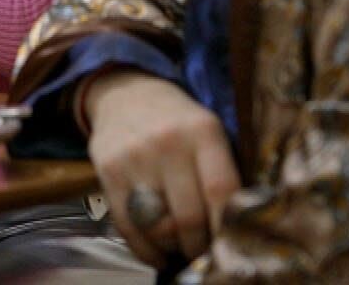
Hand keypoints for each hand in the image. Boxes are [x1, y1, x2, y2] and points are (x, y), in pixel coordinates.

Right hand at [84, 70, 240, 266]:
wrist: (126, 93)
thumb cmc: (179, 122)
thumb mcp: (209, 130)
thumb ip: (223, 170)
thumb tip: (239, 226)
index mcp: (203, 131)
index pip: (220, 190)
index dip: (227, 227)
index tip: (233, 246)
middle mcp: (167, 143)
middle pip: (188, 215)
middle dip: (200, 245)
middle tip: (206, 254)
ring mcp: (134, 157)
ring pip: (157, 224)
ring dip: (173, 247)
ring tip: (181, 249)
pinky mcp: (108, 170)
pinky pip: (127, 223)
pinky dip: (143, 249)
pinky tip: (156, 255)